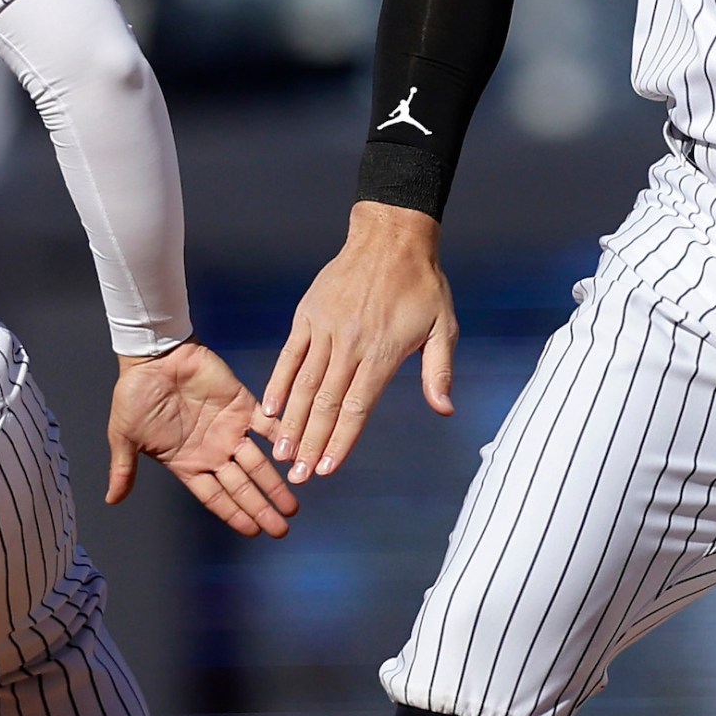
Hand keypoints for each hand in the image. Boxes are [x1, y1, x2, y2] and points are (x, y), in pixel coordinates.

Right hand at [106, 341, 296, 538]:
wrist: (153, 355)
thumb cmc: (135, 394)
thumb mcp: (124, 436)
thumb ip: (123, 469)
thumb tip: (110, 501)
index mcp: (188, 463)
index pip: (216, 498)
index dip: (235, 515)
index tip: (254, 533)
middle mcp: (214, 451)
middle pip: (242, 487)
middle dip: (262, 509)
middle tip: (282, 530)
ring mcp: (230, 429)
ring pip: (259, 463)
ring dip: (276, 484)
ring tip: (292, 506)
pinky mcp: (243, 404)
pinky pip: (268, 425)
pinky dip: (283, 440)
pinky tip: (296, 458)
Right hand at [262, 202, 456, 484]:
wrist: (391, 237)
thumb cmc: (422, 285)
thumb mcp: (445, 326)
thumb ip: (439, 371)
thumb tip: (444, 409)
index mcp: (383, 353)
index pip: (356, 408)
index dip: (341, 441)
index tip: (328, 469)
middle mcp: (351, 345)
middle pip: (325, 404)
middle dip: (311, 444)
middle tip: (298, 477)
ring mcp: (326, 329)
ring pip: (303, 384)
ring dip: (291, 422)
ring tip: (282, 453)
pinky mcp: (308, 315)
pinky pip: (290, 355)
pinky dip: (279, 383)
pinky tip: (270, 409)